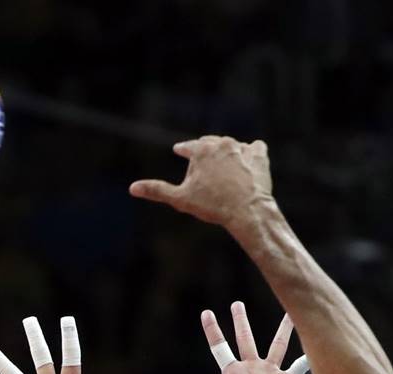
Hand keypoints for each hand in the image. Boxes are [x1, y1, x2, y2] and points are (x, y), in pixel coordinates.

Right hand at [129, 136, 275, 233]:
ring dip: (225, 153)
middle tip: (201, 156)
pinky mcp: (259, 155)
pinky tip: (246, 162)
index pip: (188, 147)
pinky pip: (253, 149)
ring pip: (230, 146)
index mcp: (201, 150)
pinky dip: (249, 154)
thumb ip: (157, 190)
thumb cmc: (212, 205)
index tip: (178, 150)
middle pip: (209, 143)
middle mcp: (222, 143)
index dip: (182, 149)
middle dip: (204, 150)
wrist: (247, 210)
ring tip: (223, 164)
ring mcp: (242, 148)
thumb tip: (132, 188)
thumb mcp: (180, 199)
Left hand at [151, 302, 309, 373]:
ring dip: (283, 329)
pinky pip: (299, 366)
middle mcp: (251, 373)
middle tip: (235, 303)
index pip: (220, 348)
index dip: (213, 330)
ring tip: (290, 309)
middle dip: (240, 321)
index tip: (206, 312)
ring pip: (277, 345)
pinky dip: (307, 356)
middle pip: (245, 340)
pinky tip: (318, 341)